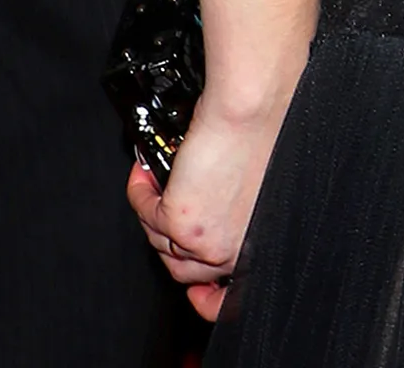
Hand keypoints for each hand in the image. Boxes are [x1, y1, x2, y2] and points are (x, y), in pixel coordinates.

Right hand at [127, 93, 290, 323]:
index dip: (211, 299)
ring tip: (155, 183)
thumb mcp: (257, 184)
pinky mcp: (182, 220)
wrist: (254, 104)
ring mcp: (206, 238)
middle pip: (187, 265)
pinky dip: (140, 193)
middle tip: (162, 210)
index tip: (198, 293)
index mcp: (258, 239)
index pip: (232, 290)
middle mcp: (234, 247)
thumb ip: (238, 211)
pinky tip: (144, 174)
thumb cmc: (262, 129)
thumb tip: (212, 216)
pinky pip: (147, 214)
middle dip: (170, 239)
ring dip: (153, 213)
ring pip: (162, 243)